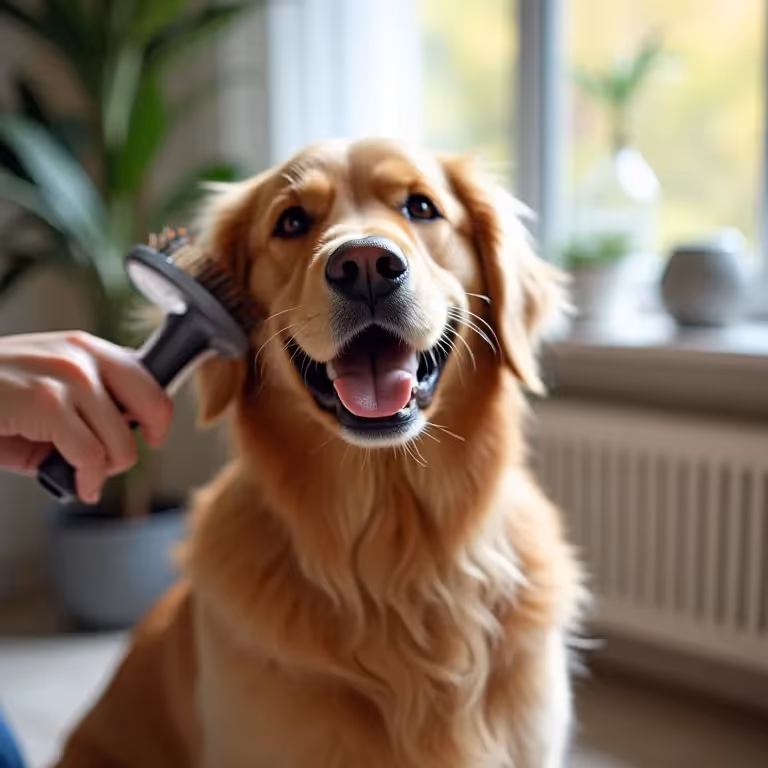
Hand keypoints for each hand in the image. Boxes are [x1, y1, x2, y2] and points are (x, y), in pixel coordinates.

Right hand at [0, 331, 172, 502]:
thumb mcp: (47, 393)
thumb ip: (87, 408)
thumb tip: (124, 436)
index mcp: (85, 347)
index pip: (148, 376)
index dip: (158, 413)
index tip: (155, 435)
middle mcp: (81, 355)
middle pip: (150, 404)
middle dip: (137, 441)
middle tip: (116, 461)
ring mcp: (66, 376)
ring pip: (120, 440)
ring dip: (106, 469)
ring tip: (86, 475)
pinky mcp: (45, 403)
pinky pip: (92, 455)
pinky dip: (89, 480)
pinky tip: (78, 485)